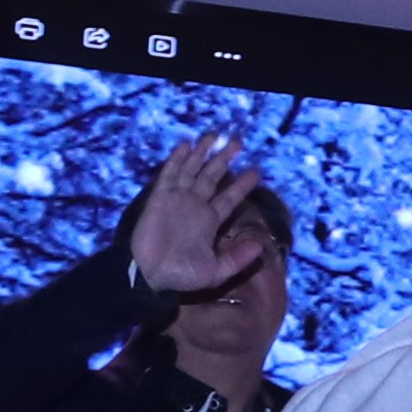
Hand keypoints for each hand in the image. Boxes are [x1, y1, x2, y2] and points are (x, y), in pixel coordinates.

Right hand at [120, 129, 268, 295]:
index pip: (229, 197)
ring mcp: (177, 200)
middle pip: (212, 176)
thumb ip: (237, 259)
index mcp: (209, 221)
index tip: (256, 171)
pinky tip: (186, 145)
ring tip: (214, 134)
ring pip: (192, 170)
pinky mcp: (159, 199)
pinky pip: (169, 175)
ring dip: (202, 152)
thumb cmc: (181, 276)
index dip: (242, 184)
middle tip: (238, 141)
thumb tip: (260, 248)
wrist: (150, 276)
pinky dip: (177, 160)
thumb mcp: (216, 271)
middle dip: (224, 159)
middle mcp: (195, 206)